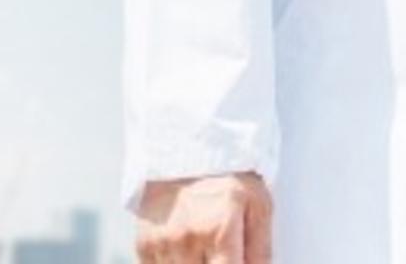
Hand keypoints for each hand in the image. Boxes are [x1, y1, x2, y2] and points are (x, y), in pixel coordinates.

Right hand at [136, 172, 271, 263]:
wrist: (186, 151)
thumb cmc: (228, 176)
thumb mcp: (258, 204)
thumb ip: (261, 248)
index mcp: (219, 231)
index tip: (236, 261)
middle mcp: (187, 241)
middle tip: (222, 253)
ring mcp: (162, 246)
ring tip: (206, 248)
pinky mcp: (144, 247)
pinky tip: (189, 253)